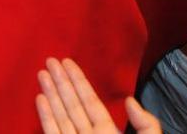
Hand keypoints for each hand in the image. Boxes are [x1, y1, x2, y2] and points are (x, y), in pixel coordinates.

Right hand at [35, 58, 159, 133]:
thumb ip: (146, 125)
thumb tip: (129, 101)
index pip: (90, 103)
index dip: (79, 82)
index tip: (68, 63)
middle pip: (72, 105)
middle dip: (61, 83)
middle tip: (50, 59)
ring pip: (61, 116)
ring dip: (51, 95)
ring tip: (42, 73)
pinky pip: (53, 133)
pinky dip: (46, 117)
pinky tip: (41, 99)